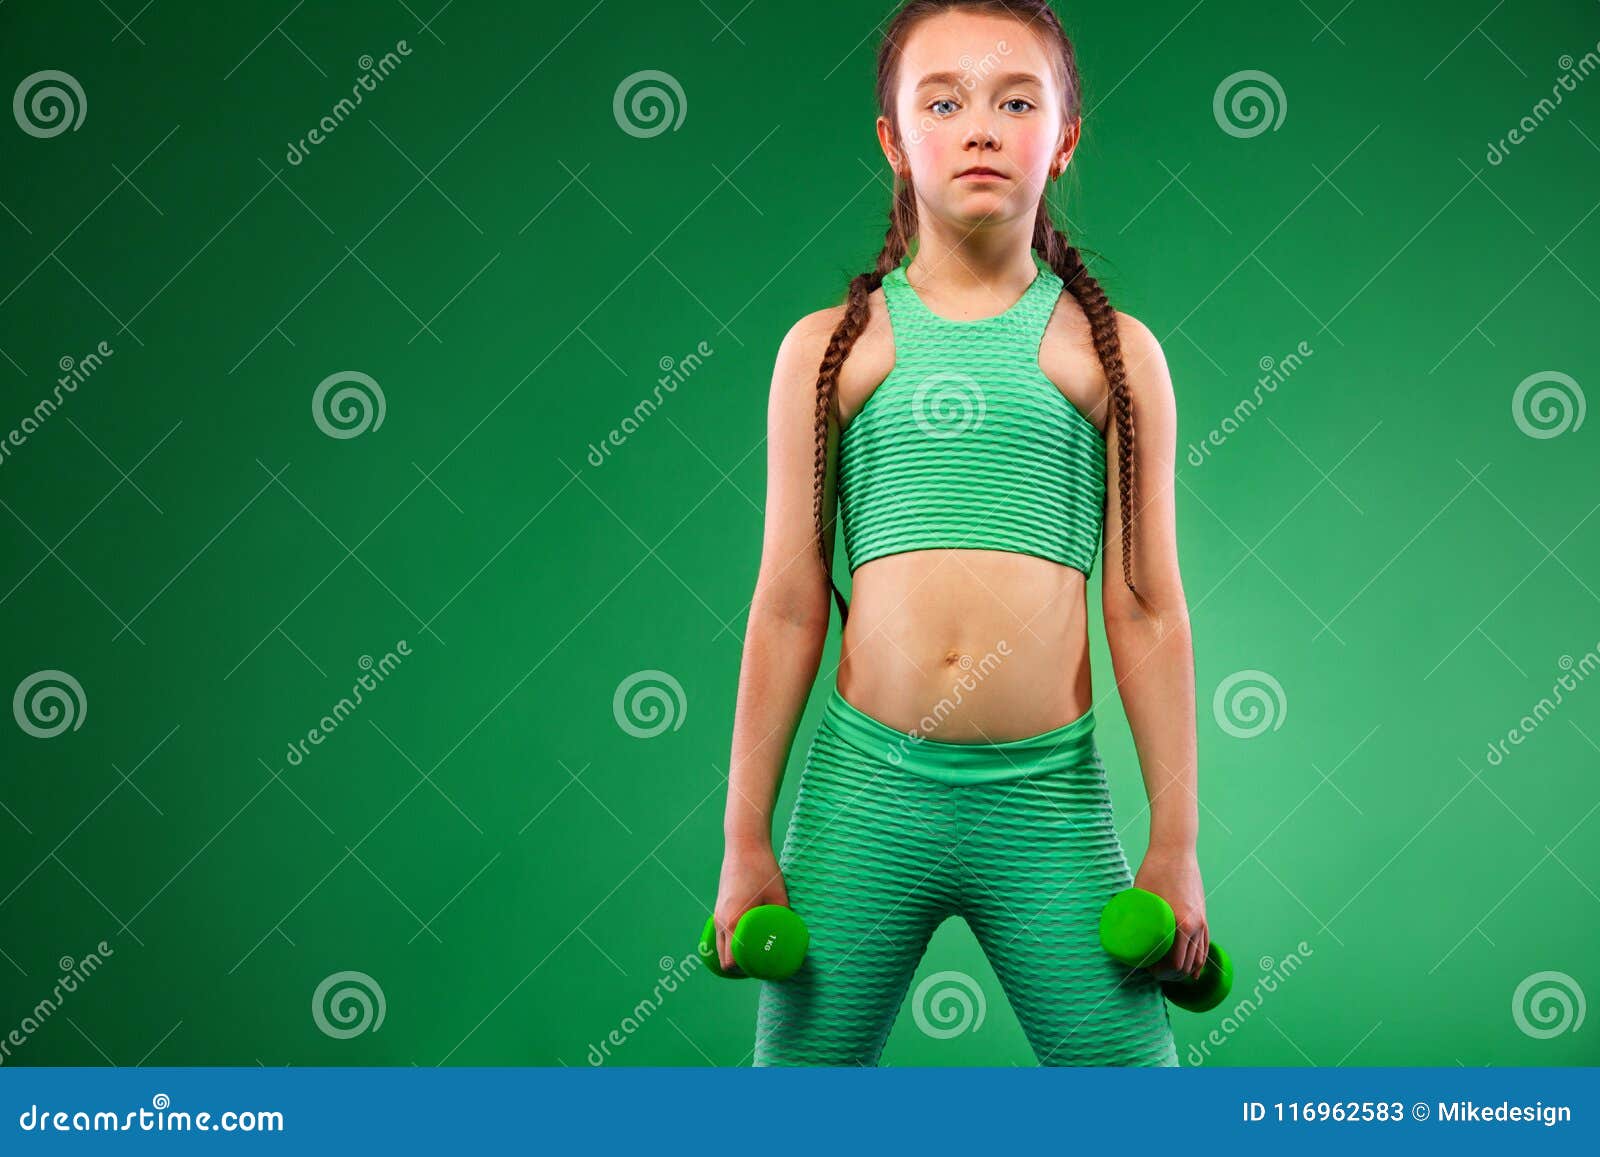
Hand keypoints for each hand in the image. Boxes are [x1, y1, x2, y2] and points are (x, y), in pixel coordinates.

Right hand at [713, 835, 789, 973]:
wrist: (743, 844)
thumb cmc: (761, 868)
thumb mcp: (779, 895)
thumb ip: (784, 916)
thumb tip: (794, 932)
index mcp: (733, 921)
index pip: (732, 960)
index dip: (745, 970)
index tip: (762, 972)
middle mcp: (721, 920)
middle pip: (724, 957)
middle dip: (740, 967)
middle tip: (760, 969)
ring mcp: (717, 913)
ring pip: (719, 944)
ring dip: (732, 954)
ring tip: (752, 958)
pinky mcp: (719, 906)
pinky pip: (720, 932)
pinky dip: (728, 941)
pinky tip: (742, 942)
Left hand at [1133, 845, 1207, 980]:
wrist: (1176, 852)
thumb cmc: (1155, 871)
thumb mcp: (1140, 896)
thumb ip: (1135, 915)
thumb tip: (1120, 932)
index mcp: (1180, 924)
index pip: (1174, 963)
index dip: (1161, 973)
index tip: (1149, 972)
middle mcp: (1195, 926)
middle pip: (1185, 964)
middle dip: (1172, 974)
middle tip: (1155, 974)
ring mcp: (1202, 922)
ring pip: (1198, 957)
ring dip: (1186, 970)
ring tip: (1170, 975)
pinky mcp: (1203, 916)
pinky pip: (1204, 945)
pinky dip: (1199, 959)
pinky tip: (1193, 969)